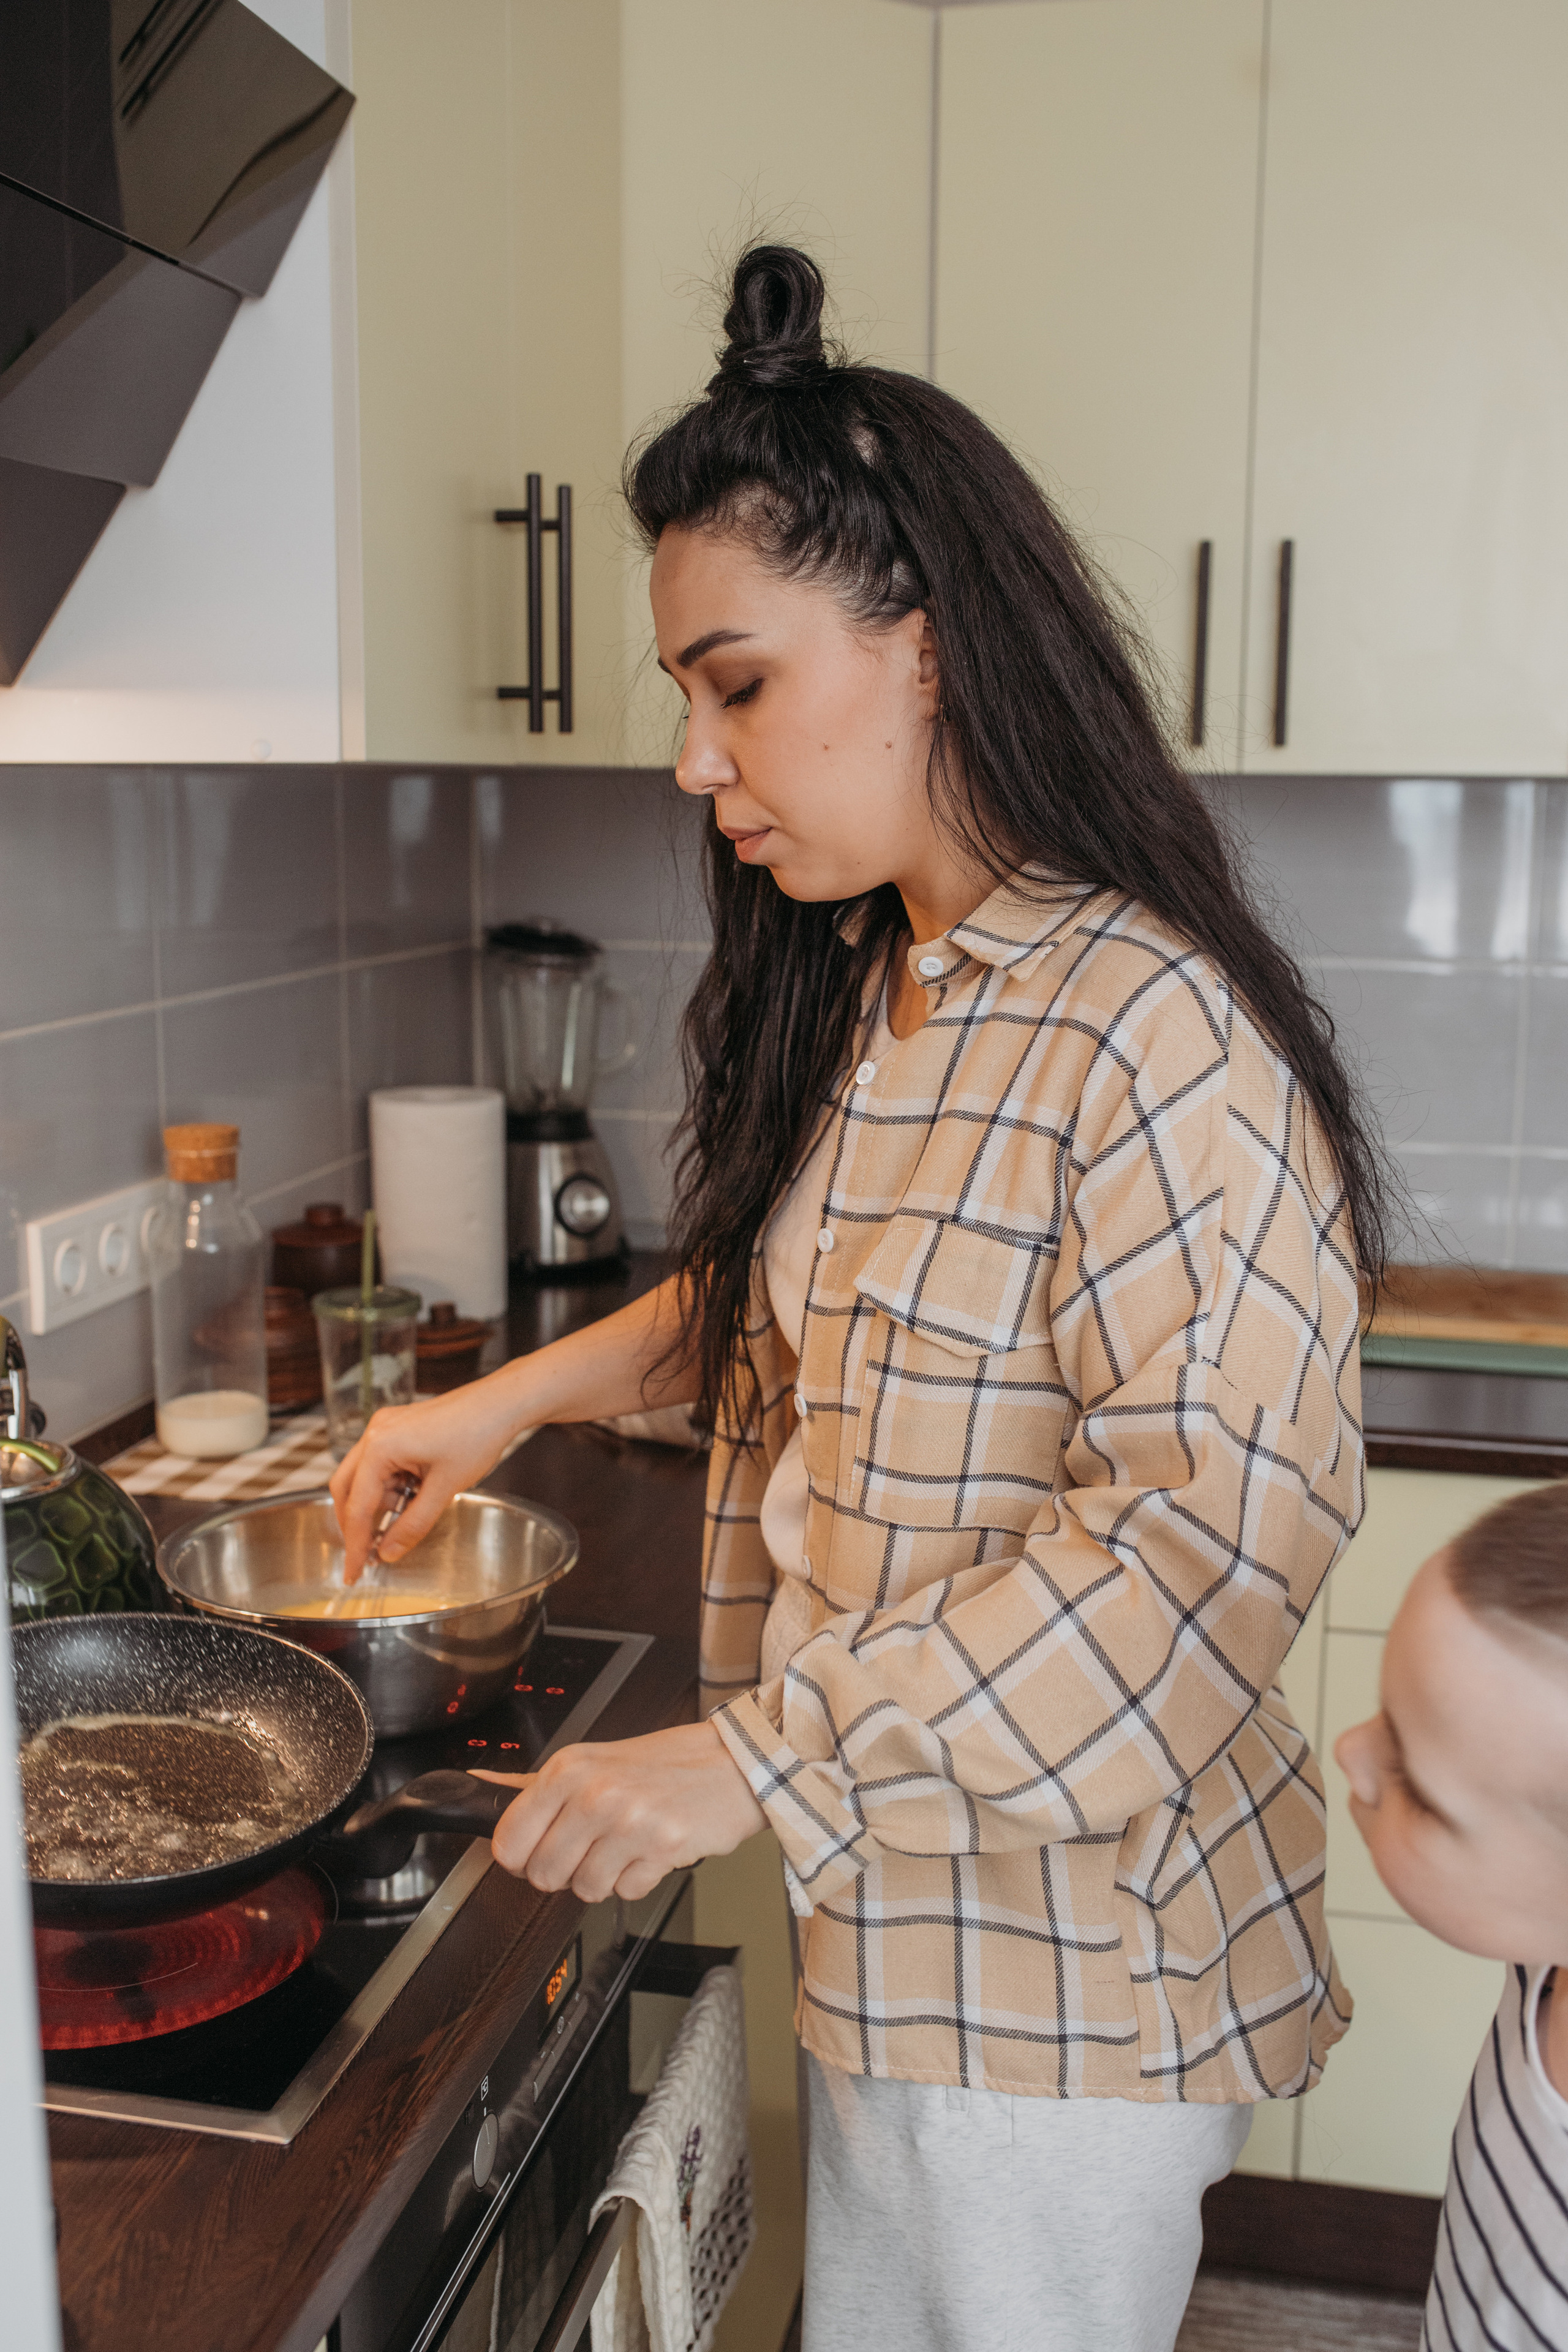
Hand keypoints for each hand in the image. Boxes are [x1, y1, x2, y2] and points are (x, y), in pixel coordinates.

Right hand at [329, 1375, 528, 1579]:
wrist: (499, 1404)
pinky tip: (408, 1500)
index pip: (358, 1507)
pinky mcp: (397, 1429)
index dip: (355, 1544)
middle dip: (356, 1524)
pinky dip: (389, 1488)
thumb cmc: (477, 1436)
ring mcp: (384, 1428)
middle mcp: (375, 1433)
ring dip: (377, 1505)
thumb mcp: (445, 1489)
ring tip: (401, 1523)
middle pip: (348, 1489)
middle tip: (366, 1554)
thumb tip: (388, 1552)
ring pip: (364, 1478)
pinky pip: (380, 1465)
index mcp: (380, 1447)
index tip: (353, 1572)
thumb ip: (413, 1525)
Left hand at [474, 1721, 765, 1901]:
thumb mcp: (593, 1761)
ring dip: (605, 1876)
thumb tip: (479, 1784)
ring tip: (627, 1844)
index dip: (523, 1856)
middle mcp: (595, 1793)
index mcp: (569, 1769)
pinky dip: (638, 1878)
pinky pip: (626, 1891)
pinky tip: (652, 1849)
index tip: (539, 1849)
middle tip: (592, 1846)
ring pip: (584, 1889)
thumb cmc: (665, 1763)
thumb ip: (534, 1784)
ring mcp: (629, 1821)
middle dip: (566, 1870)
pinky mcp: (661, 1847)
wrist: (734, 1764)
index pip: (509, 1841)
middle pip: (543, 1874)